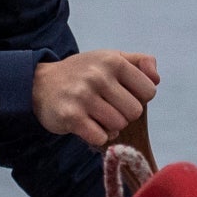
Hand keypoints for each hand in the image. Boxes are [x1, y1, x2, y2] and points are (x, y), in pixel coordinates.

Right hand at [34, 50, 157, 148]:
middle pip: (135, 112)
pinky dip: (97, 136)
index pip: (149, 91)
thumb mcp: (110, 58)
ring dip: (110, 126)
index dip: (138, 97)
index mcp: (113, 60)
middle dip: (124, 114)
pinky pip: (101, 137)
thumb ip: (139, 63)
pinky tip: (87, 125)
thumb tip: (156, 78)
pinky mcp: (71, 116)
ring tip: (95, 115)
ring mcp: (83, 96)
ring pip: (118, 126)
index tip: (122, 94)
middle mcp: (98, 76)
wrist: (39, 84)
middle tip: (107, 106)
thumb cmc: (82, 73)